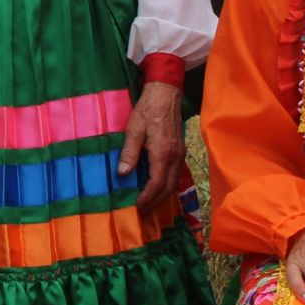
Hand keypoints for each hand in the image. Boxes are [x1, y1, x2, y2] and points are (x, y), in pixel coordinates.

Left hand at [117, 82, 183, 212]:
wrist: (165, 94)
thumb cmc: (147, 110)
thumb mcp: (133, 129)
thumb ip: (129, 153)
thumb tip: (123, 174)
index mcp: (163, 153)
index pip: (157, 183)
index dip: (148, 197)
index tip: (138, 206)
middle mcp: (175, 156)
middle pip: (169, 187)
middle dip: (156, 201)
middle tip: (143, 210)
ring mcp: (180, 153)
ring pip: (175, 181)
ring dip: (163, 194)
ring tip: (150, 202)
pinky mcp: (180, 150)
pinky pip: (176, 173)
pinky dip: (168, 184)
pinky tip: (158, 186)